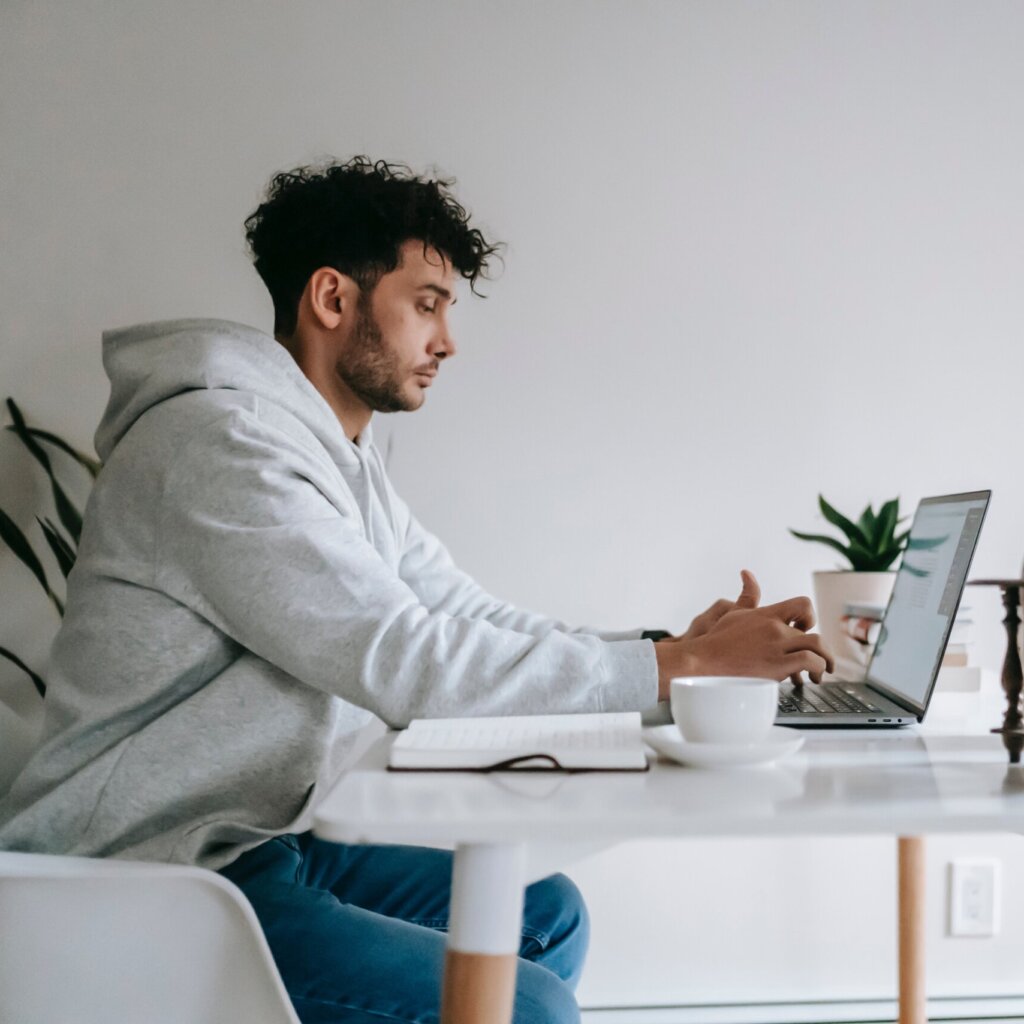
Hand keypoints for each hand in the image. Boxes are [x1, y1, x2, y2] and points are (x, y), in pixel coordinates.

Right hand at [653, 573, 832, 699]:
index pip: (802, 604)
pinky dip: (816, 670)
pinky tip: (811, 678)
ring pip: (817, 646)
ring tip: (822, 672)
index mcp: (766, 614)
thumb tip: (747, 573)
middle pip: (812, 631)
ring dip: (825, 660)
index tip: (804, 629)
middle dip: (820, 647)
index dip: (809, 618)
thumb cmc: (714, 641)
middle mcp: (774, 627)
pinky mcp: (776, 666)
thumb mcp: (732, 613)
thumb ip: (747, 595)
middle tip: (818, 657)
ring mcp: (776, 646)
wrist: (701, 661)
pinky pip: (809, 662)